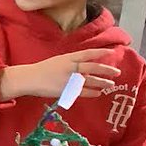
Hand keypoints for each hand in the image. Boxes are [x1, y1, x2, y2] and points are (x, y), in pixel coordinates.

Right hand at [2, 49, 120, 100]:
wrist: (29, 79)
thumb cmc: (42, 69)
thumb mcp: (57, 61)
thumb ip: (70, 62)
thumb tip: (84, 66)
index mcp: (68, 58)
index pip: (88, 53)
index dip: (101, 53)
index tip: (112, 52)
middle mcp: (71, 67)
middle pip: (93, 67)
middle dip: (106, 70)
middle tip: (117, 72)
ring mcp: (69, 79)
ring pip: (90, 80)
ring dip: (102, 82)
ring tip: (110, 84)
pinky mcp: (67, 90)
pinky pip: (83, 91)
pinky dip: (92, 92)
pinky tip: (98, 93)